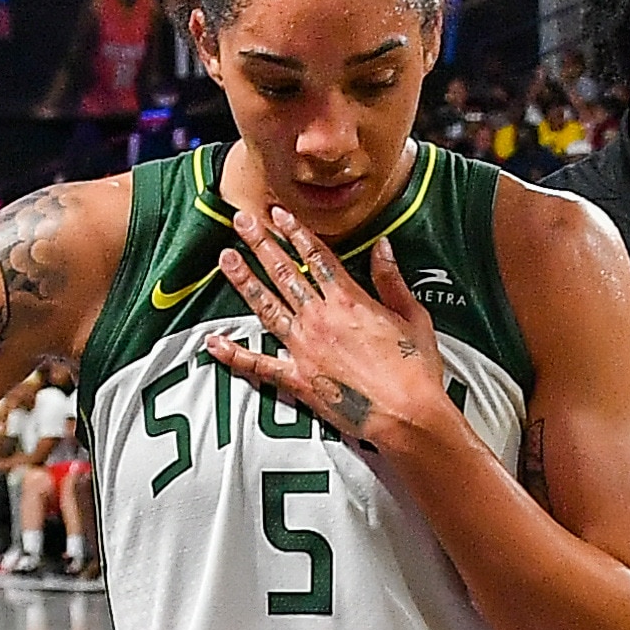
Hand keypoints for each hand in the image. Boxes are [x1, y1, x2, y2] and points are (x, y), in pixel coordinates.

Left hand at [205, 212, 461, 459]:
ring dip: (244, 281)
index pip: (316, 256)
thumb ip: (392, 280)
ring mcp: (305, 349)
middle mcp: (320, 318)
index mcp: (349, 301)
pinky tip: (214, 343)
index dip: (295, 232)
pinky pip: (260, 366)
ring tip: (226, 258)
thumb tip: (382, 247)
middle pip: (284, 272)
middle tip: (241, 220)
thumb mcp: (413, 317)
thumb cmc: (415, 370)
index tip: (278, 214)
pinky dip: (235, 355)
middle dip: (261, 243)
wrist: (407, 415)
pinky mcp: (298, 380)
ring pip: (267, 307)